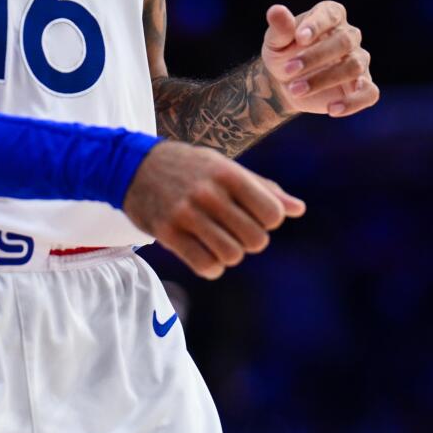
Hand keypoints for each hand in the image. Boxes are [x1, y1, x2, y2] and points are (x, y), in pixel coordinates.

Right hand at [123, 141, 304, 279]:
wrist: (133, 166)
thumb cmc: (189, 168)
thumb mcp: (226, 168)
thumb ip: (263, 189)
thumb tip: (299, 209)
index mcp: (228, 174)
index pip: (272, 214)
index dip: (267, 222)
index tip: (252, 216)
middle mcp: (208, 193)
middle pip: (255, 240)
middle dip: (249, 241)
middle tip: (233, 231)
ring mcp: (186, 213)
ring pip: (232, 256)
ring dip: (230, 255)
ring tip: (218, 242)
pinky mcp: (166, 232)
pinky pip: (205, 265)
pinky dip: (211, 267)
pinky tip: (204, 254)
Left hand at [261, 2, 378, 117]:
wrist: (286, 84)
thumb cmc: (283, 55)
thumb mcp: (276, 41)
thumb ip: (280, 27)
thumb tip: (276, 10)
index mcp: (330, 16)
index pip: (331, 14)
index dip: (317, 24)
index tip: (299, 38)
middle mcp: (349, 36)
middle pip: (344, 42)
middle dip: (315, 57)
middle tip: (288, 70)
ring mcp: (358, 61)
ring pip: (354, 67)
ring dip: (324, 80)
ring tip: (295, 89)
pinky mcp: (363, 86)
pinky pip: (370, 93)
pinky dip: (353, 102)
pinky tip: (332, 109)